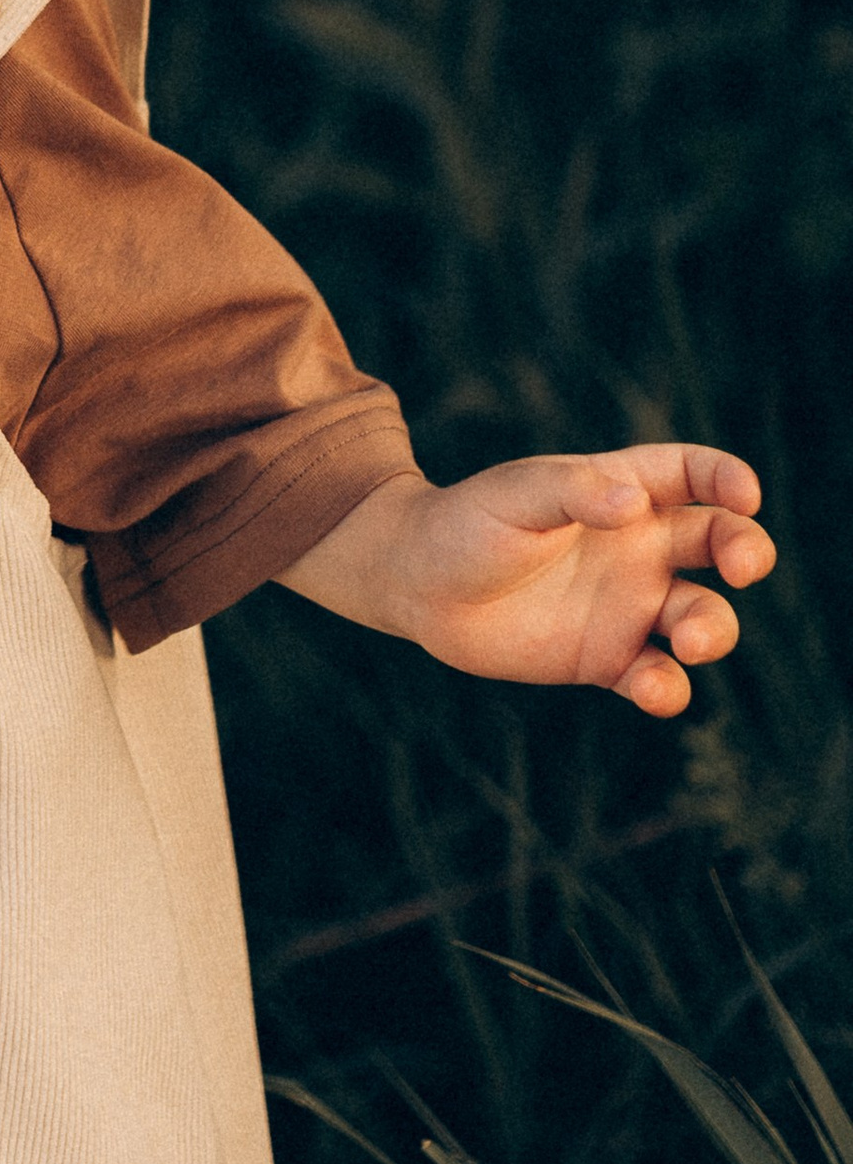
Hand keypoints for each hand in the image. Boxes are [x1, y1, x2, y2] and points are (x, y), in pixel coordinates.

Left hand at [283, 446, 775, 716]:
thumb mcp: (514, 494)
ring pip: (701, 617)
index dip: (727, 479)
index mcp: (621, 491)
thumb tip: (632, 502)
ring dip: (711, 629)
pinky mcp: (607, 660)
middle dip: (747, 551)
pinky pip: (657, 678)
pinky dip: (667, 689)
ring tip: (686, 640)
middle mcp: (637, 548)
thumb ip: (573, 491)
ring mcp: (627, 605)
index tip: (745, 495)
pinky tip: (652, 689)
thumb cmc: (467, 523)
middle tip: (743, 567)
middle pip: (720, 543)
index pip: (692, 475)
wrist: (417, 585)